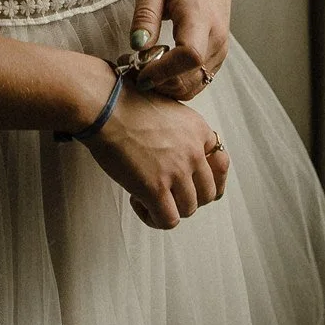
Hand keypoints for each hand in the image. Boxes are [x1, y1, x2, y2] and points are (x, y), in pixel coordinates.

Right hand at [83, 82, 228, 228]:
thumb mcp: (168, 110)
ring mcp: (176, 171)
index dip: (201, 178)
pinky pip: (168, 220)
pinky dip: (154, 218)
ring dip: (170, 208)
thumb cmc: (126, 104)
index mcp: (199, 130)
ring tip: (148, 196)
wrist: (105, 107)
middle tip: (167, 193)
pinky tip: (138, 202)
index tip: (182, 178)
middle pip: (208, 193)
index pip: (219, 166)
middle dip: (188, 198)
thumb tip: (177, 158)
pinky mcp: (155, 188)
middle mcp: (194, 152)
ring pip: (188, 209)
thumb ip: (182, 134)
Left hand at [128, 0, 233, 101]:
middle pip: (190, 78)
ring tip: (143, 68)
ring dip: (166, 85)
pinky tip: (159, 67)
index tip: (140, 71)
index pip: (189, 55)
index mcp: (200, 16)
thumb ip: (145, 14)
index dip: (163, 70)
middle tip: (132, 70)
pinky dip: (176, 83)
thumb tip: (137, 46)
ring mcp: (221, 49)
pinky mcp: (218, 56)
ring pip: (194, 86)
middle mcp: (217, 37)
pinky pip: (197, 81)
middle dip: (158, 82)